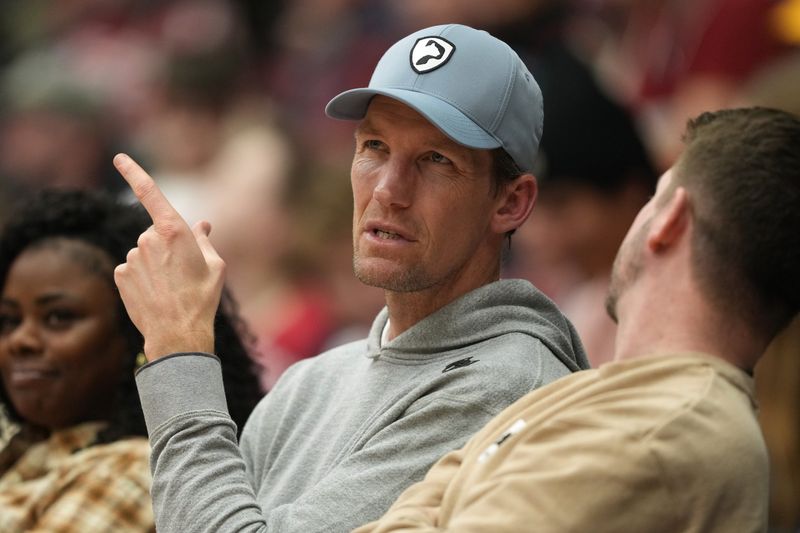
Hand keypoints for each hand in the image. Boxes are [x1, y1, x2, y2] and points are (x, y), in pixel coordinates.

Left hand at [113, 153, 224, 359]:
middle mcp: (148, 239)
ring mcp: (132, 257)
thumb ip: (204, 240)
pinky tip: (155, 293)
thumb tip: (202, 225)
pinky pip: (132, 268)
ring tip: (171, 287)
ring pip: (144, 252)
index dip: (134, 172)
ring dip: (156, 263)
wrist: (178, 332)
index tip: (119, 158)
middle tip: (184, 271)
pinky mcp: (120, 274)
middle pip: (156, 232)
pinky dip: (142, 276)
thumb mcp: (216, 266)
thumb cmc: (202, 297)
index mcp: (173, 230)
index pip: (149, 192)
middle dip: (168, 245)